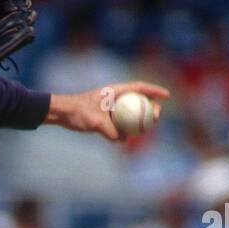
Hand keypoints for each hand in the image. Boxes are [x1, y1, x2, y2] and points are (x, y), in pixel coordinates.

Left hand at [45, 81, 169, 141]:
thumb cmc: (76, 112)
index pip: (139, 87)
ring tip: (147, 128)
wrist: (61, 114)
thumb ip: (108, 130)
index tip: (167, 96)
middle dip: (151, 107)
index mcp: (114, 91)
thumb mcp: (93, 121)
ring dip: (140, 119)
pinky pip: (121, 122)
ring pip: (131, 112)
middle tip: (158, 117)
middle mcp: (114, 97)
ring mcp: (111, 107)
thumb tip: (120, 140)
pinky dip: (126, 128)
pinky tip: (127, 137)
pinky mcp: (105, 117)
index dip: (155, 90)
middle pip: (138, 100)